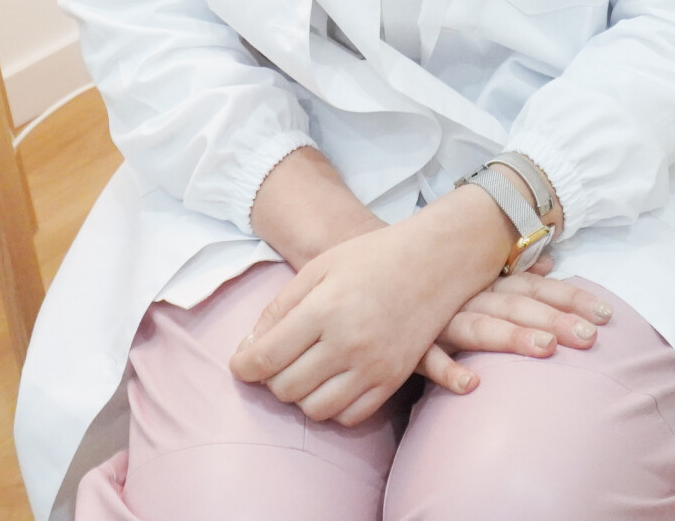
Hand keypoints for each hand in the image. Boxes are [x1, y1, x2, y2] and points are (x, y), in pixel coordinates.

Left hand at [229, 184, 517, 423]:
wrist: (435, 261)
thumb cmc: (371, 258)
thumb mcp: (317, 268)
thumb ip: (279, 309)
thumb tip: (248, 349)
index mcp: (323, 310)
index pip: (266, 358)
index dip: (243, 366)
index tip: (239, 364)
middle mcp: (348, 343)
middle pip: (285, 389)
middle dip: (269, 380)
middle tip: (274, 362)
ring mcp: (374, 366)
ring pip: (315, 409)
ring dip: (300, 395)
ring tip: (302, 371)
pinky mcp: (393, 380)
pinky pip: (349, 416)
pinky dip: (331, 407)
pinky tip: (329, 382)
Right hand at [411, 263, 615, 394]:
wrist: (363, 276)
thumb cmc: (430, 279)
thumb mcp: (473, 273)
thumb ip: (513, 273)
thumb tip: (551, 266)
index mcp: (485, 280)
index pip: (535, 286)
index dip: (572, 298)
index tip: (607, 315)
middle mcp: (467, 295)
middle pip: (516, 305)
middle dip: (554, 319)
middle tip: (588, 337)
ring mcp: (438, 317)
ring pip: (479, 327)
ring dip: (511, 337)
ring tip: (544, 348)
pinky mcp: (408, 343)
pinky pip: (427, 357)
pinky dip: (447, 369)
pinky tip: (471, 385)